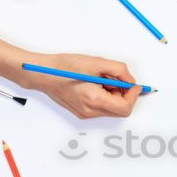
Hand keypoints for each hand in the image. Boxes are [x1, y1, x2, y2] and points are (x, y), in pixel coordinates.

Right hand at [20, 53, 141, 118]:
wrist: (42, 74)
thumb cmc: (64, 67)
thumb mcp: (97, 62)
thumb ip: (119, 71)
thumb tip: (130, 81)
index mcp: (94, 100)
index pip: (125, 107)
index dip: (133, 95)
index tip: (133, 85)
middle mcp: (90, 111)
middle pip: (120, 110)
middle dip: (123, 94)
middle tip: (114, 79)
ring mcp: (85, 113)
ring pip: (111, 108)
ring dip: (113, 94)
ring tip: (99, 79)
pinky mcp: (81, 112)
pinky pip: (101, 107)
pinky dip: (104, 96)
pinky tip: (93, 84)